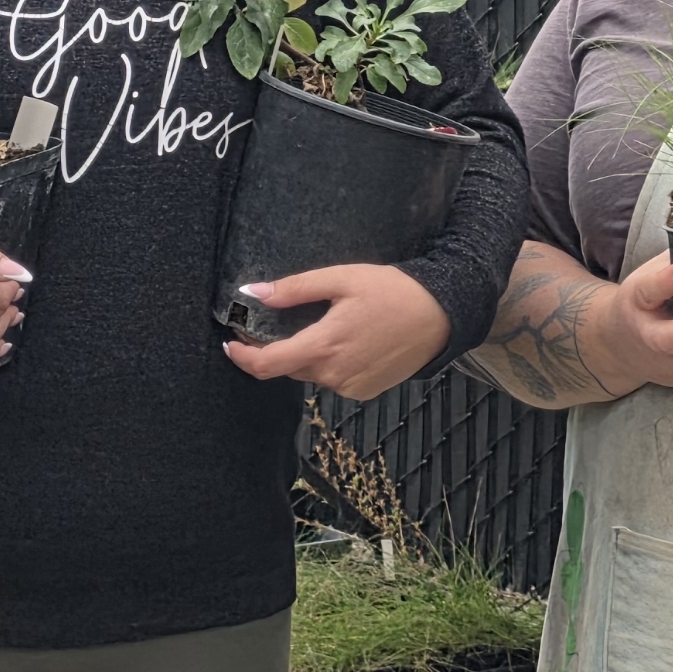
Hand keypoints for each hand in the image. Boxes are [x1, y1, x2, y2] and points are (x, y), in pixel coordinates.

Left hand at [223, 264, 453, 401]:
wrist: (441, 316)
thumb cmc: (392, 291)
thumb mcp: (342, 278)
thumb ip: (294, 288)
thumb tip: (253, 293)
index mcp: (324, 346)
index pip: (268, 365)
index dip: (243, 358)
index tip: (231, 344)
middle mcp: (334, 375)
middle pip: (289, 368)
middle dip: (277, 349)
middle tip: (278, 323)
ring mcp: (350, 388)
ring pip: (312, 374)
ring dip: (307, 354)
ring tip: (327, 325)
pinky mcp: (365, 392)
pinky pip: (333, 380)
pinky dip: (330, 364)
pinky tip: (349, 341)